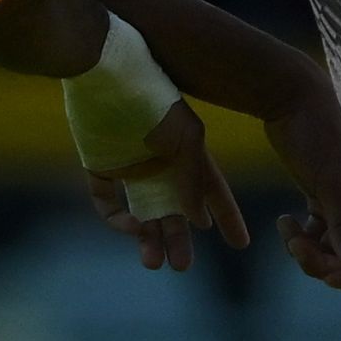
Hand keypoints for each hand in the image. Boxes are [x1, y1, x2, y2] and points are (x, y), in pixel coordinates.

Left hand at [78, 98, 252, 272]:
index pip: (212, 192)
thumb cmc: (153, 100)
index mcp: (188, 154)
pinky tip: (132, 227)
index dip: (227, 216)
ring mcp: (130, 167)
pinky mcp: (100, 167)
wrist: (106, 74)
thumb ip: (195, 179)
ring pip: (141, 215)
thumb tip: (199, 220)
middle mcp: (161, 164)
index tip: (240, 244)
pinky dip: (119, 220)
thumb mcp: (187, 139)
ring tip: (154, 263)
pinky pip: (108, 204)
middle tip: (182, 266)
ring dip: (149, 240)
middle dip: (179, 241)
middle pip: (174, 212)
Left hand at [269, 81, 340, 289]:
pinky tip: (283, 221)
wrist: (294, 99)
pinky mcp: (319, 195)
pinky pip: (313, 231)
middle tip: (294, 247)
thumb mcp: (330, 180)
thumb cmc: (317, 135)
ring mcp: (338, 202)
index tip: (323, 272)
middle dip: (320, 259)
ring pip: (326, 246)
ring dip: (305, 247)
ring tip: (285, 228)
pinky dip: (299, 234)